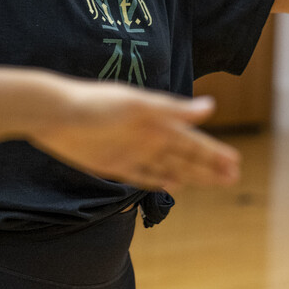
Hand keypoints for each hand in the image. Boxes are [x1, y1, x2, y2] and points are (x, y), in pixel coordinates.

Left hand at [31, 86, 240, 189]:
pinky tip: (175, 186)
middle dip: (209, 166)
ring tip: (213, 182)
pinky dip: (160, 181)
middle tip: (233, 177)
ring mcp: (131, 151)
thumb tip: (211, 106)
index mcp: (157, 121)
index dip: (213, 152)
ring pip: (169, 167)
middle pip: (185, 156)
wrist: (54, 113)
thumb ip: (173, 109)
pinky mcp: (112, 165)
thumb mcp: (137, 104)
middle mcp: (147, 137)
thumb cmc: (95, 102)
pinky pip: (143, 176)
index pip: (193, 140)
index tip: (235, 162)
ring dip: (191, 175)